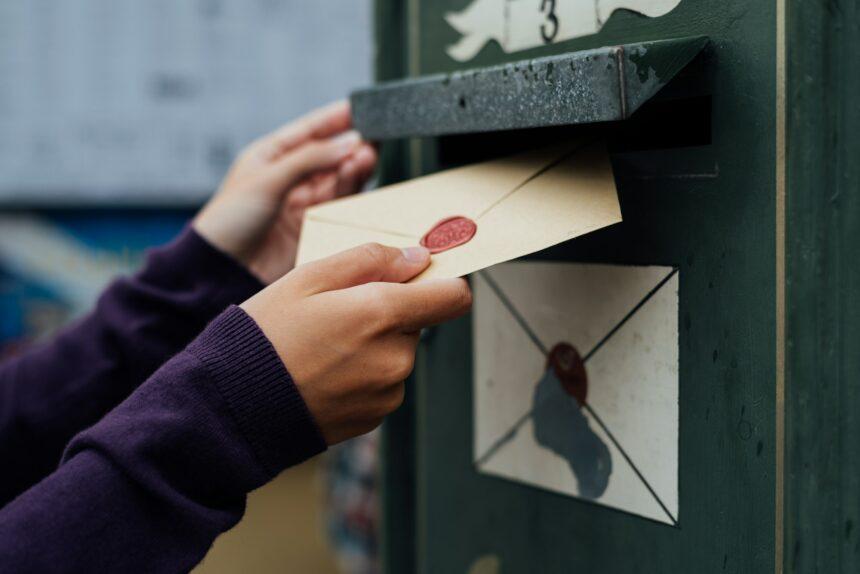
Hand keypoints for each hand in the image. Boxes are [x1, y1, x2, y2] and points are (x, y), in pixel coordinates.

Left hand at [193, 101, 376, 283]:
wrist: (223, 269)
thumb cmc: (230, 220)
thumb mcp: (268, 179)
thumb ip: (309, 159)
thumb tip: (349, 143)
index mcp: (270, 157)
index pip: (308, 130)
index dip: (334, 118)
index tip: (362, 108)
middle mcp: (289, 177)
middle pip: (329, 155)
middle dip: (350, 145)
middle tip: (372, 138)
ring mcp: (302, 203)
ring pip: (337, 179)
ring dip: (353, 167)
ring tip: (367, 157)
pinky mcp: (312, 227)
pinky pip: (339, 204)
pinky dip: (351, 191)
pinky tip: (359, 178)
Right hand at [242, 243, 471, 444]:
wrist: (234, 406)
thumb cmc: (265, 336)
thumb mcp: (308, 277)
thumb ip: (370, 260)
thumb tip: (416, 258)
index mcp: (382, 314)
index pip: (454, 297)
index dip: (442, 283)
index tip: (421, 279)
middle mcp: (395, 357)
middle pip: (418, 322)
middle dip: (389, 312)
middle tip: (338, 314)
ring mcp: (386, 392)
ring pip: (398, 352)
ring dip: (374, 345)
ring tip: (323, 347)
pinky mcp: (374, 417)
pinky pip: (382, 383)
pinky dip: (362, 374)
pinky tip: (324, 373)